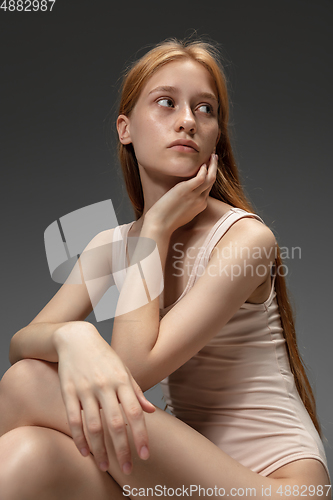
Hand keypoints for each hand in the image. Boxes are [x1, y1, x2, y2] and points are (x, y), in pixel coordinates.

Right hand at [54, 322, 155, 474]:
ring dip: (100, 449)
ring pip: (93, 426)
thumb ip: (137, 391)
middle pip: (116, 423)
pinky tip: (85, 452)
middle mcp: (105, 385)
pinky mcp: (68, 391)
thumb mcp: (124, 369)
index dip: (141, 435)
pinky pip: (73, 420)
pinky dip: (79, 438)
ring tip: (105, 466)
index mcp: (122, 380)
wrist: (76, 338)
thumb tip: (151, 411)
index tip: (144, 455)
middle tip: (128, 468)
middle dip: (122, 449)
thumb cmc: (104, 356)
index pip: (135, 413)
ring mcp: (85, 389)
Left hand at [145, 154, 217, 234]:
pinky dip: (203, 170)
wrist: (160, 225)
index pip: (208, 188)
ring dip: (212, 165)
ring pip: (210, 177)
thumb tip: (182, 199)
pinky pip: (201, 177)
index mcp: (199, 206)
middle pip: (212, 181)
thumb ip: (185, 205)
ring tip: (212, 155)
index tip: (208, 168)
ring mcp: (195, 196)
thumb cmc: (165, 221)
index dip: (209, 176)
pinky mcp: (186, 190)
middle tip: (214, 157)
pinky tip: (202, 163)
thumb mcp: (181, 213)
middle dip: (214, 168)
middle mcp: (200, 201)